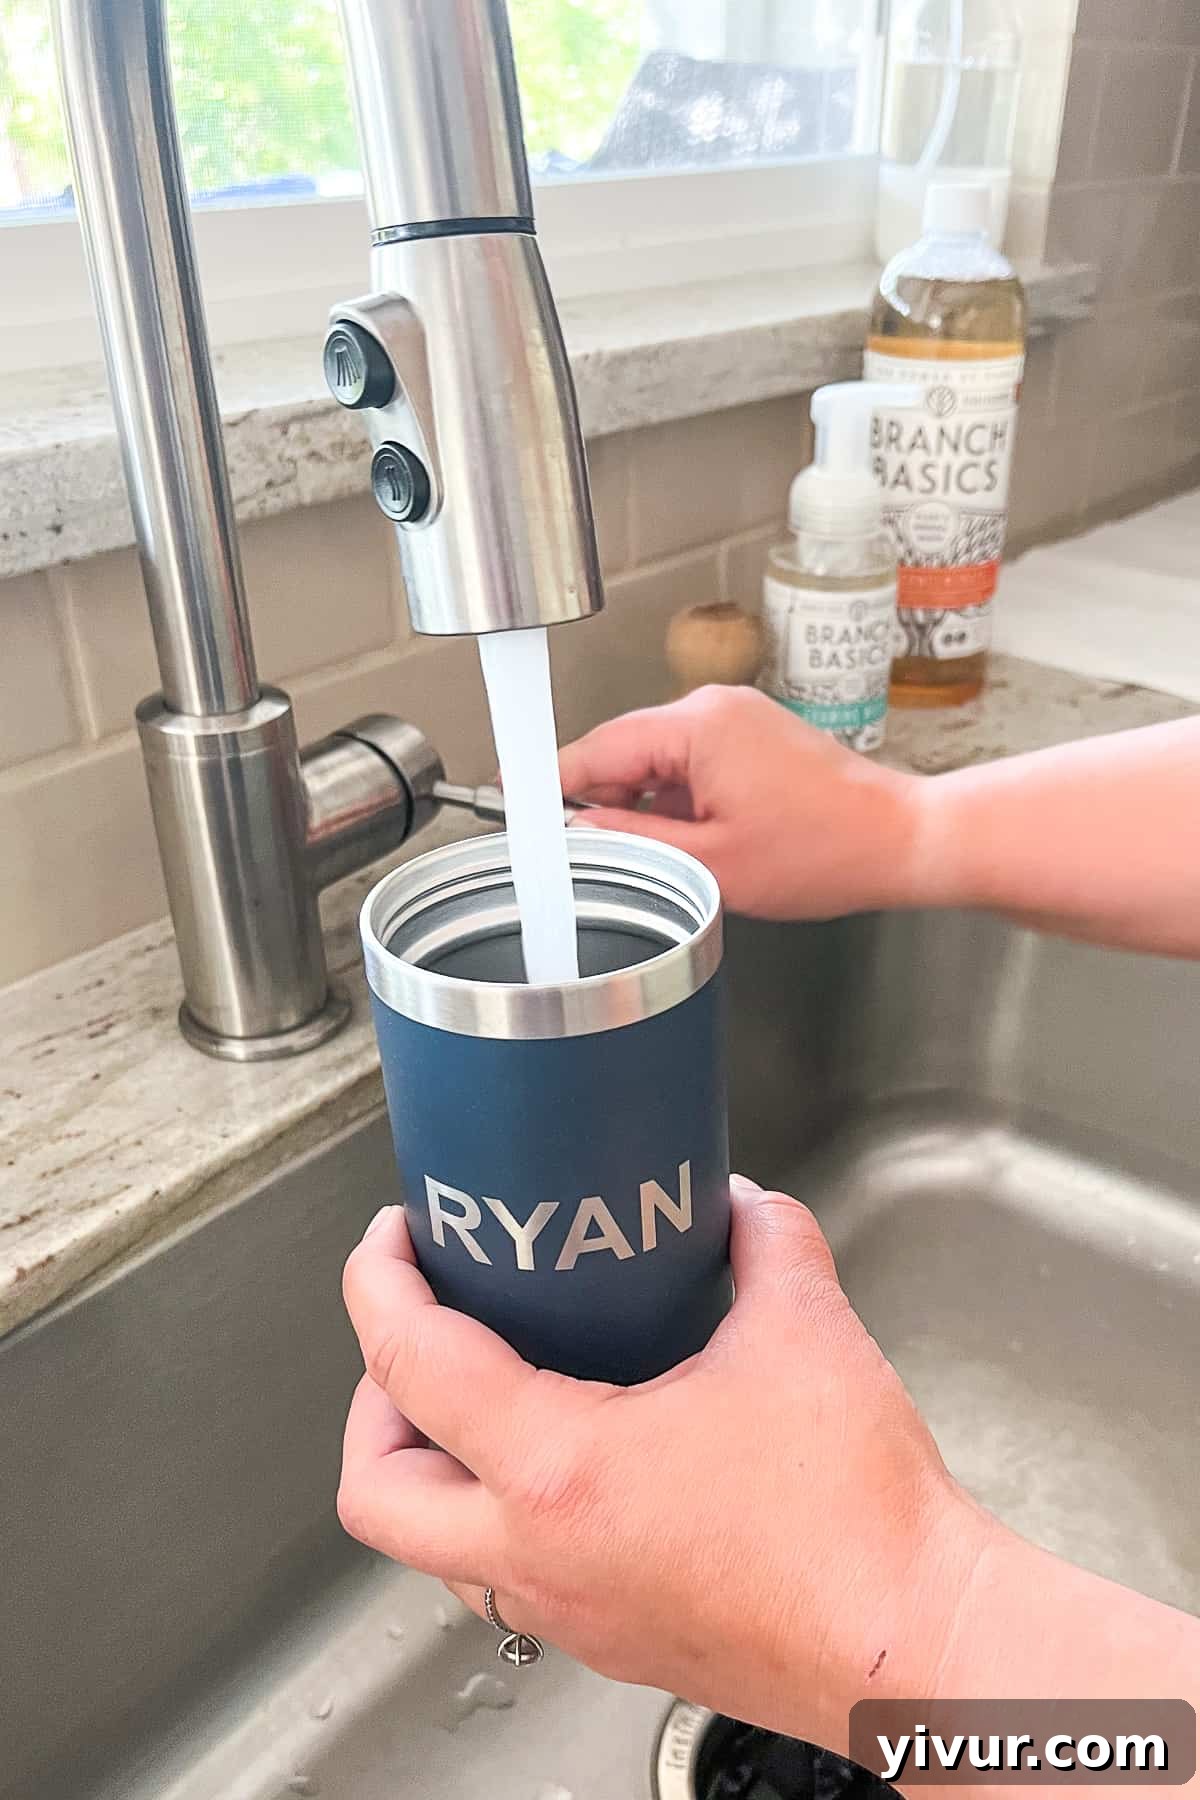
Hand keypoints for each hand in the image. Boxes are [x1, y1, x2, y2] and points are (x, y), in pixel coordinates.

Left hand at [338, 1179, 994, 1750]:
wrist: (918, 1647)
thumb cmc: (856, 1519)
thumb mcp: (805, 1333)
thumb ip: (766, 1244)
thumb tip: (743, 1209)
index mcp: (559, 1471)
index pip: (411, 1366)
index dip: (379, 1286)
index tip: (391, 1242)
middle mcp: (539, 1557)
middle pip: (375, 1494)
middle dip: (372, 1406)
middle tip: (415, 1339)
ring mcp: (570, 1613)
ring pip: (433, 1553)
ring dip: (431, 1472)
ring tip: (478, 1402)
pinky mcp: (613, 1643)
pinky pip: (507, 1584)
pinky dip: (499, 1519)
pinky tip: (568, 1468)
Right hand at [558, 686, 920, 921]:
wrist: (898, 840)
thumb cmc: (825, 851)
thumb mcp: (710, 864)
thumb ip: (632, 842)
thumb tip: (580, 832)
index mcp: (698, 726)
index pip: (599, 747)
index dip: (554, 781)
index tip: (517, 802)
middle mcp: (715, 708)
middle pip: (624, 749)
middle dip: (602, 800)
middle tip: (587, 853)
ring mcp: (737, 717)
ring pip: (656, 759)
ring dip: (645, 805)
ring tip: (662, 855)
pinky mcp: (753, 735)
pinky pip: (690, 762)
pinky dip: (678, 799)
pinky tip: (691, 841)